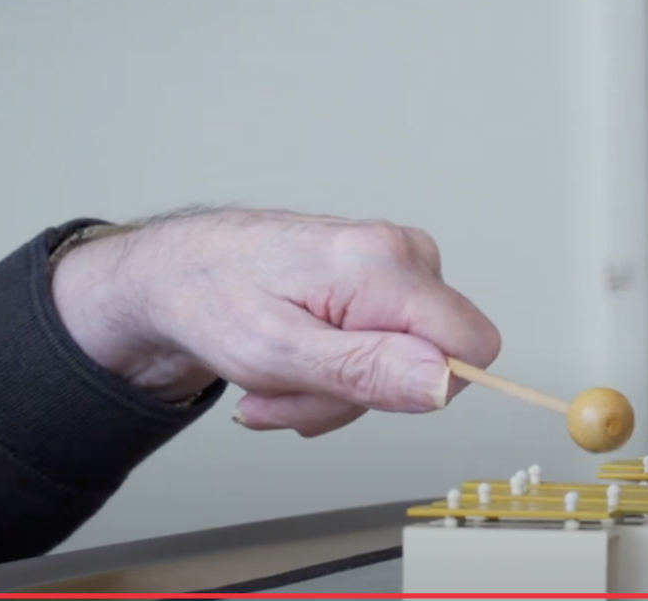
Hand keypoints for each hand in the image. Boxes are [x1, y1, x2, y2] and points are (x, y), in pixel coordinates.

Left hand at [50, 208, 501, 436]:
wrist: (173, 271)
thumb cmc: (211, 300)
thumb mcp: (276, 353)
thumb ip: (365, 370)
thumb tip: (444, 381)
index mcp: (383, 264)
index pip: (473, 345)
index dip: (427, 386)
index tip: (359, 390)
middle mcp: (401, 253)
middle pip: (435, 360)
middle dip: (364, 393)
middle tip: (293, 388)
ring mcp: (395, 263)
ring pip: (409, 363)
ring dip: (338, 391)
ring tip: (278, 377)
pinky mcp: (384, 278)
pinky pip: (389, 348)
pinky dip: (340, 372)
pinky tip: (293, 363)